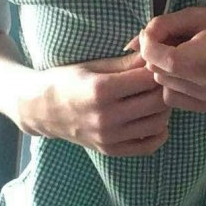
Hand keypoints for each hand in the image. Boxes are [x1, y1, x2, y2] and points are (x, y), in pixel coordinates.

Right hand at [13, 51, 170, 156]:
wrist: (41, 108)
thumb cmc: (67, 79)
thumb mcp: (94, 64)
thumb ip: (126, 62)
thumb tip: (154, 55)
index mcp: (101, 89)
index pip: (148, 79)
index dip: (158, 69)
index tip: (156, 64)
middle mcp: (106, 116)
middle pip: (157, 102)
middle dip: (164, 88)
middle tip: (161, 80)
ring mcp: (108, 137)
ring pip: (158, 124)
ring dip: (164, 109)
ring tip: (156, 97)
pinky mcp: (110, 150)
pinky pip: (148, 146)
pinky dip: (158, 132)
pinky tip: (152, 117)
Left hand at [126, 7, 205, 112]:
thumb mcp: (201, 15)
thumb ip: (165, 24)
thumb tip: (133, 42)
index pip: (163, 59)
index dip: (149, 45)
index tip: (152, 32)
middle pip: (159, 71)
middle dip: (155, 54)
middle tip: (169, 39)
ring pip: (162, 85)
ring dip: (163, 68)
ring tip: (182, 53)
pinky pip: (171, 97)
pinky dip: (171, 83)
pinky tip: (187, 70)